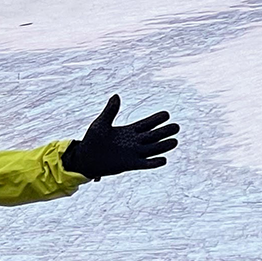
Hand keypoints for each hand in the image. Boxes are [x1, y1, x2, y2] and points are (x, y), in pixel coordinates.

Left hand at [63, 95, 179, 180]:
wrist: (85, 158)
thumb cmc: (92, 140)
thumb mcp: (101, 124)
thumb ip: (110, 111)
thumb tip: (116, 96)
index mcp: (129, 131)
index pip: (146, 124)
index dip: (156, 120)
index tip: (166, 114)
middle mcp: (134, 142)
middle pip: (153, 136)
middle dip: (164, 131)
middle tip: (176, 127)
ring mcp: (133, 154)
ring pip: (153, 149)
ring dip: (163, 146)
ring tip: (174, 141)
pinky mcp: (130, 164)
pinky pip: (145, 164)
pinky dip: (153, 163)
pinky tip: (163, 160)